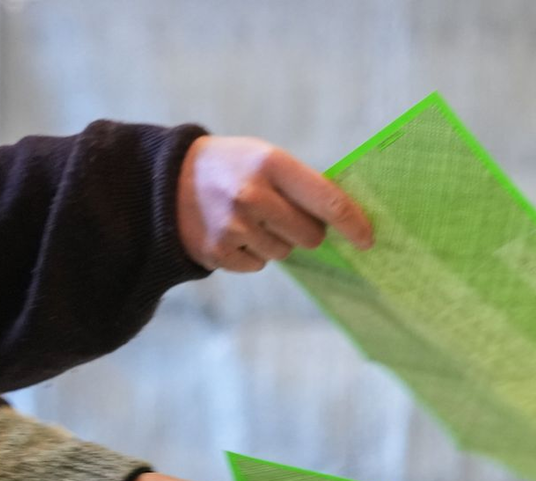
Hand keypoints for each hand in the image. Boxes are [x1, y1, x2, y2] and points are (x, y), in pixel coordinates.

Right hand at [176, 135, 373, 271]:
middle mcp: (252, 195)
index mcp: (271, 164)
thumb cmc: (234, 168)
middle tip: (283, 214)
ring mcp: (234, 226)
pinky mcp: (221, 251)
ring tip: (250, 218)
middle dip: (306, 231)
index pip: (328, 202)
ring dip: (276, 241)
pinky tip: (235, 232)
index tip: (367, 239)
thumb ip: (303, 185)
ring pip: (285, 252)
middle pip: (311, 237)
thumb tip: (349, 221)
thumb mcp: (265, 160)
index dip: (353, 225)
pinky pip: (260, 265)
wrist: (167, 181)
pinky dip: (253, 253)